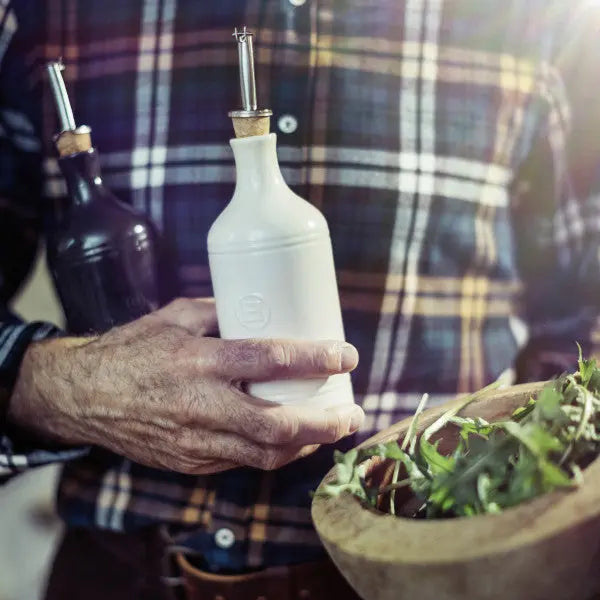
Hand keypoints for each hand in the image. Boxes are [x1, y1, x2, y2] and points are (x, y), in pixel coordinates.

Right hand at [8, 298, 362, 473]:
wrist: (83, 395)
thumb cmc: (131, 349)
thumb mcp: (176, 316)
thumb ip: (223, 313)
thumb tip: (264, 310)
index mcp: (198, 361)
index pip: (270, 360)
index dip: (315, 359)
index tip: (346, 355)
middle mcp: (200, 405)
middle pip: (276, 425)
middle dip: (324, 423)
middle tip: (352, 413)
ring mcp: (195, 441)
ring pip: (264, 454)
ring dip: (306, 445)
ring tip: (332, 429)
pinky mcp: (190, 462)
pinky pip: (242, 462)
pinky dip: (274, 453)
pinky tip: (292, 439)